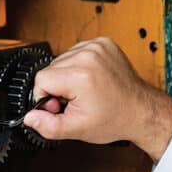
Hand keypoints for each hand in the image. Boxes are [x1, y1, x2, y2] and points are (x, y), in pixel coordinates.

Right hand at [23, 37, 171, 160]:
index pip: (41, 79)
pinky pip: (76, 52)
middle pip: (50, 68)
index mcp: (81, 76)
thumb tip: (30, 118)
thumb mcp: (77, 129)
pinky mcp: (103, 42)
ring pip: (61, 59)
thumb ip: (47, 126)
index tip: (60, 106)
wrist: (141, 110)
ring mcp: (97, 46)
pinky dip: (79, 65)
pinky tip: (90, 79)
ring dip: (67, 75)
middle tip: (75, 101)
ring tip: (84, 90)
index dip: (46, 96)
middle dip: (57, 87)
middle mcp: (89, 56)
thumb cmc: (115, 118)